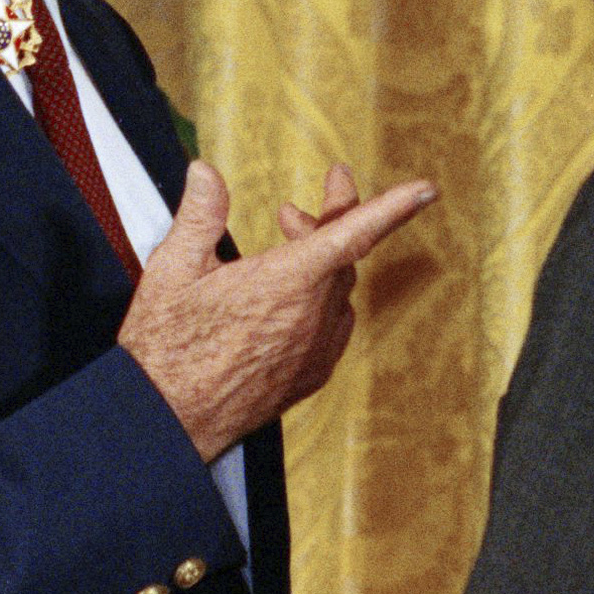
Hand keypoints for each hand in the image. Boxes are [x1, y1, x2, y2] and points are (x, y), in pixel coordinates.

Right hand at [118, 162, 437, 461]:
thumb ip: (199, 214)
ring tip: (287, 247)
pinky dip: (324, 300)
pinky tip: (294, 298)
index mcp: (285, 282)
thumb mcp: (172, 270)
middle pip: (344, 255)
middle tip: (295, 210)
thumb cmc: (167, 348)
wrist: (169, 420)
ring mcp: (315, 350)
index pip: (352, 233)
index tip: (426, 189)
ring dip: (323, 262)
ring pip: (340, 292)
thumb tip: (206, 173)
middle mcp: (310, 317)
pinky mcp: (311, 376)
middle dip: (328, 220)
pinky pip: (335, 326)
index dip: (393, 207)